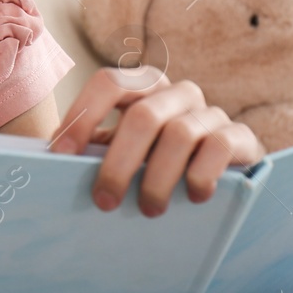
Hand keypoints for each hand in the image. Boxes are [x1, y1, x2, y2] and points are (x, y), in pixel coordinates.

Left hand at [47, 66, 263, 217]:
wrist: (222, 177)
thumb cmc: (156, 164)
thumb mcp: (124, 154)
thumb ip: (96, 152)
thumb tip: (53, 166)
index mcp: (143, 88)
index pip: (110, 83)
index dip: (84, 114)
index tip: (61, 154)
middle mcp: (177, 93)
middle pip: (143, 115)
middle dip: (119, 162)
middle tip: (105, 201)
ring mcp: (210, 112)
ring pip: (180, 134)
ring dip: (158, 178)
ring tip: (149, 210)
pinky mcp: (239, 136)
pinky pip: (220, 147)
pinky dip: (202, 174)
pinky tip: (193, 197)